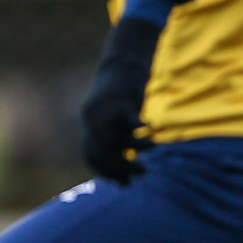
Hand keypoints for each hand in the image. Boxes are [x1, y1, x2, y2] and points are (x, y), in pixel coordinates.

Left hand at [80, 16, 161, 182]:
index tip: (124, 183)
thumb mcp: (114, 115)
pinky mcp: (119, 100)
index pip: (92, 158)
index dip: (106, 173)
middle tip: (141, 173)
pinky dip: (141, 130)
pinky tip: (152, 129)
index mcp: (89, 125)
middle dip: (121, 168)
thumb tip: (126, 161)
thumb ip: (115, 136)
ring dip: (136, 150)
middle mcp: (92, 120)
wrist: (122, 59)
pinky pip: (130, 123)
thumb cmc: (122, 92)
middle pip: (103, 154)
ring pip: (117, 141)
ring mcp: (104, 111)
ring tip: (153, 149)